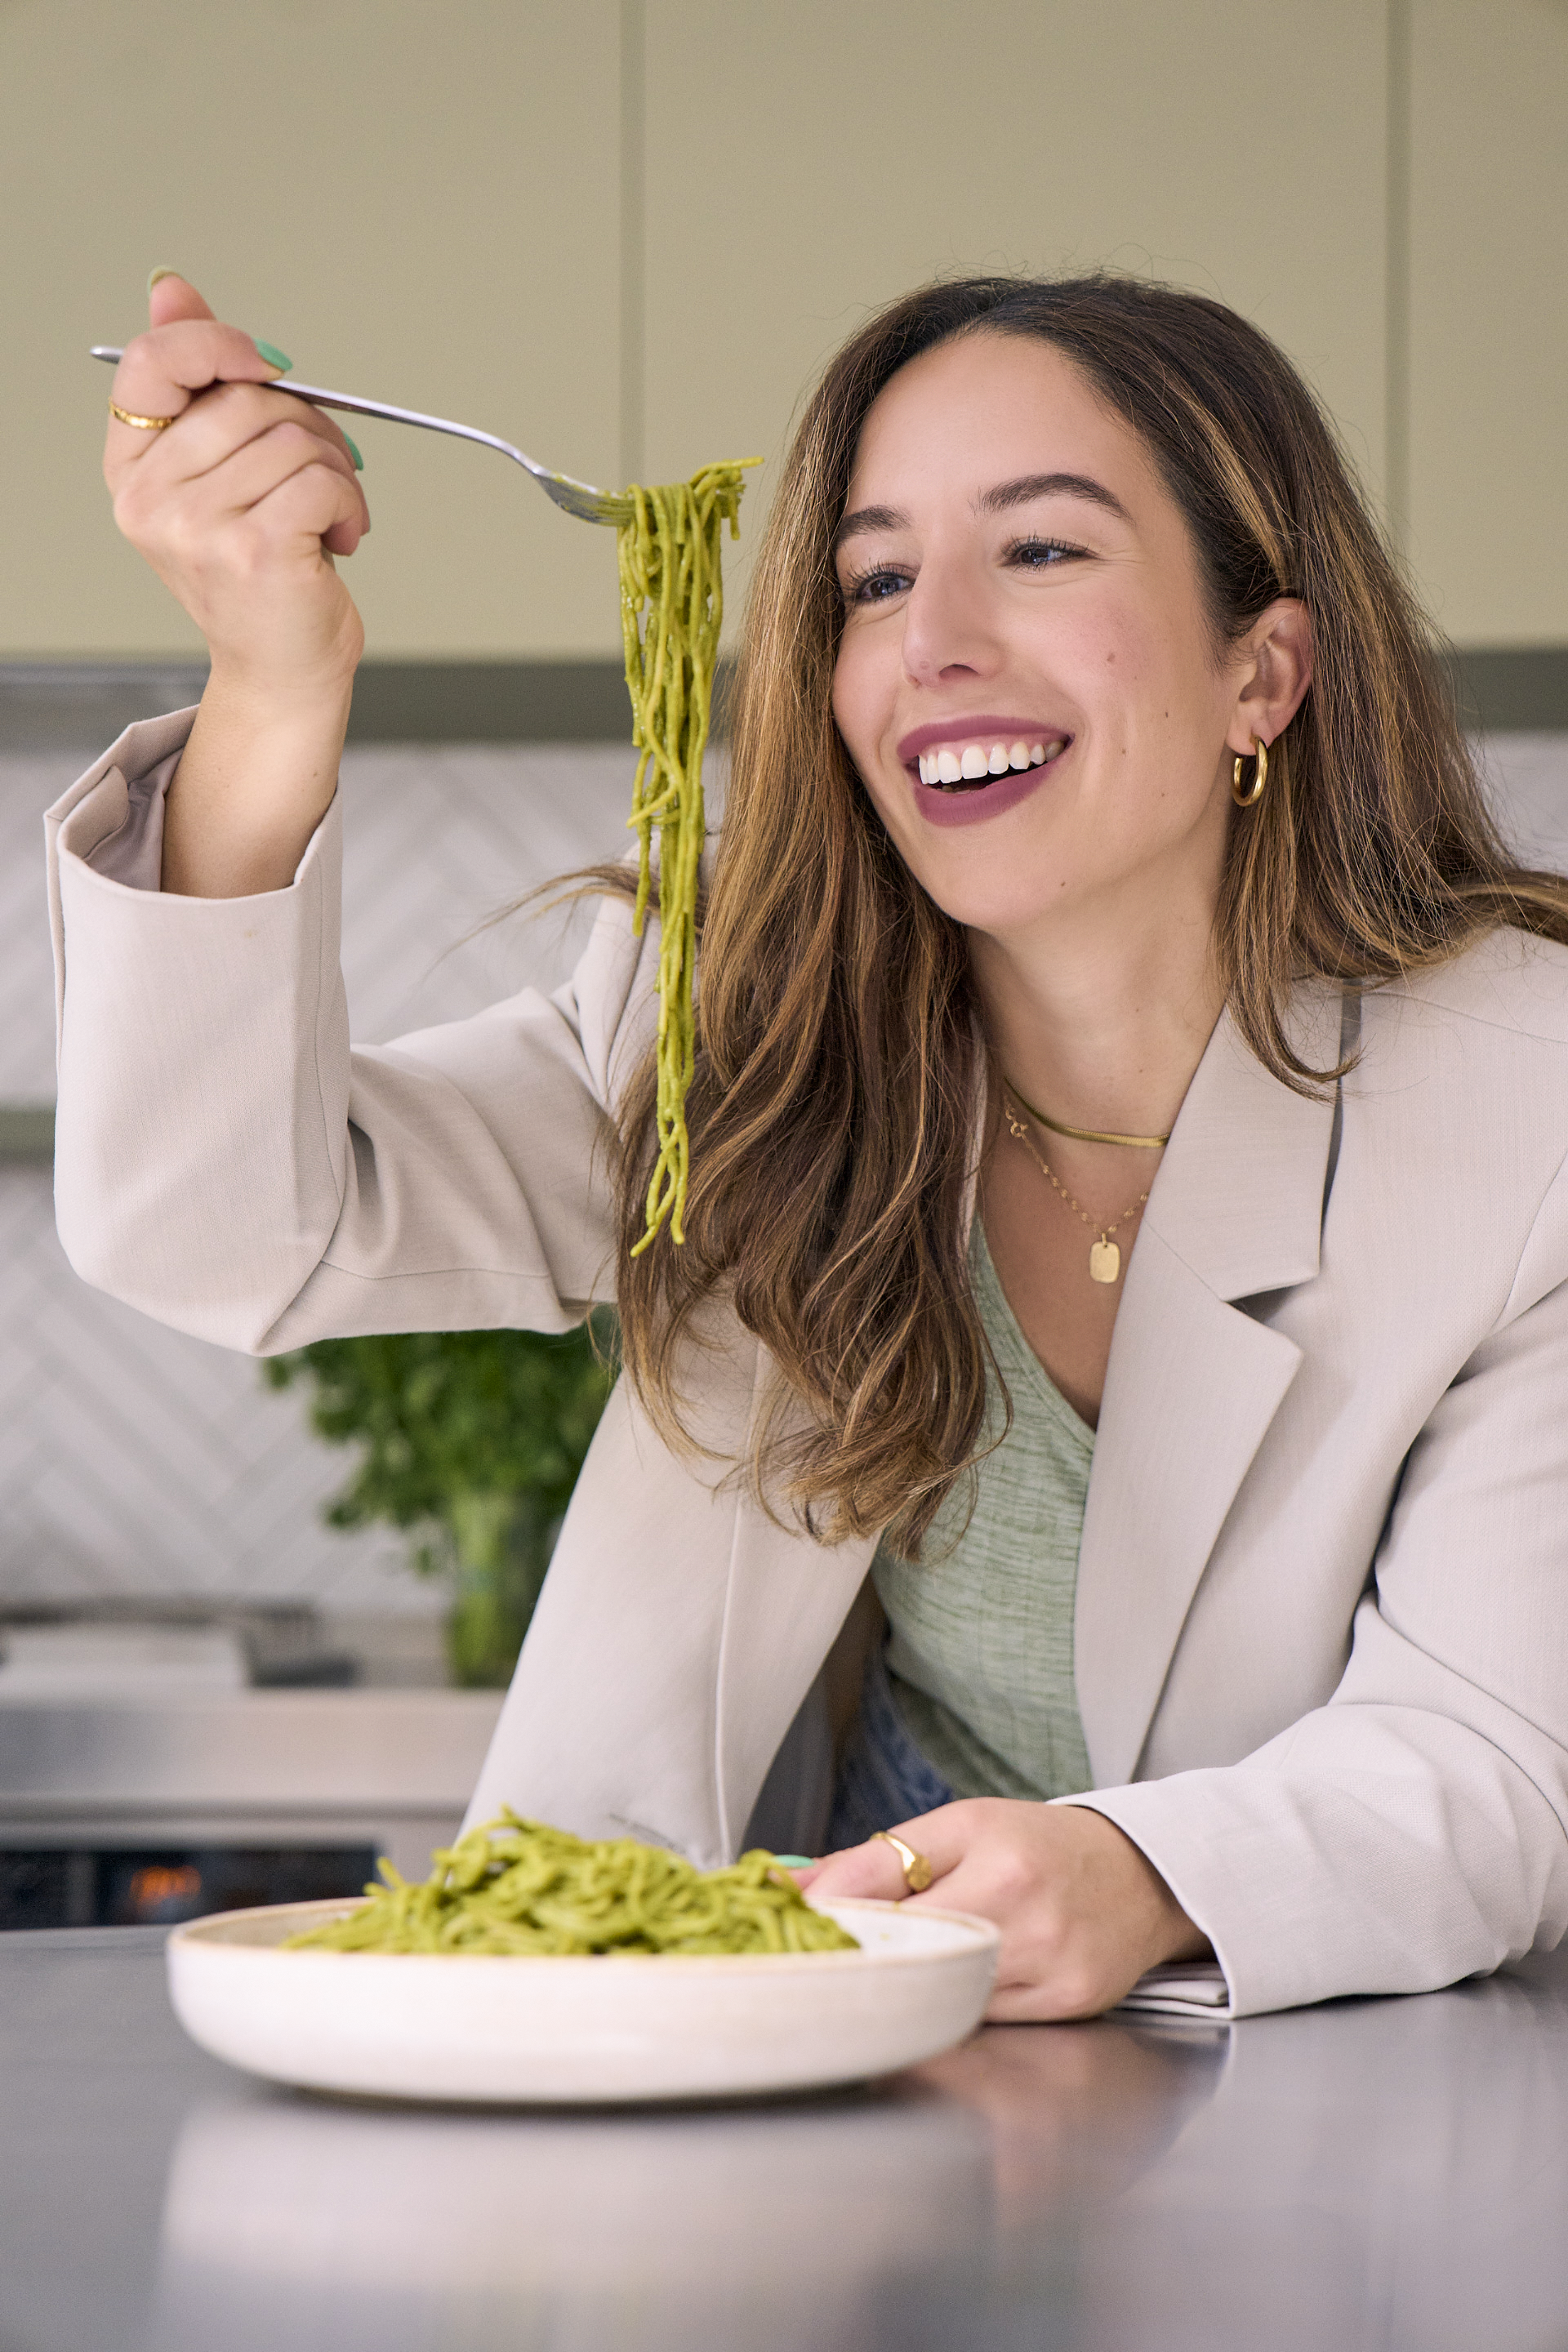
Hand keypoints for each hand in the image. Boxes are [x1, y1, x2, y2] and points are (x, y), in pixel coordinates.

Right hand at [104, 274, 368, 700]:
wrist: (281, 669)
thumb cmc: (259, 572)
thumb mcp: (219, 471)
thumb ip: (197, 380)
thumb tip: (170, 286)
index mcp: (131, 468)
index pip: (153, 361)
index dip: (217, 342)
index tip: (268, 363)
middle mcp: (150, 499)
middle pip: (246, 398)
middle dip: (309, 424)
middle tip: (328, 469)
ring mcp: (196, 527)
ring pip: (292, 438)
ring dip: (336, 471)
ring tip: (332, 515)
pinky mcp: (253, 551)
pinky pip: (320, 481)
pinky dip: (350, 504)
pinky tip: (343, 537)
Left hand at [798, 1798, 1210, 2020]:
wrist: (1141, 1874)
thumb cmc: (1041, 1845)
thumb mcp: (962, 1825)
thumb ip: (875, 1860)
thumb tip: (789, 1885)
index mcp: (996, 1862)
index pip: (887, 1901)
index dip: (830, 1919)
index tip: (791, 1929)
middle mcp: (1028, 1918)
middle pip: (914, 1956)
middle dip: (866, 1960)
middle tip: (831, 1961)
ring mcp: (1051, 1971)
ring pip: (946, 1996)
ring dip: (911, 1988)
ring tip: (897, 1970)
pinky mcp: (1068, 2008)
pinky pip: (985, 2021)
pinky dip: (960, 2007)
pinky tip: (956, 1988)